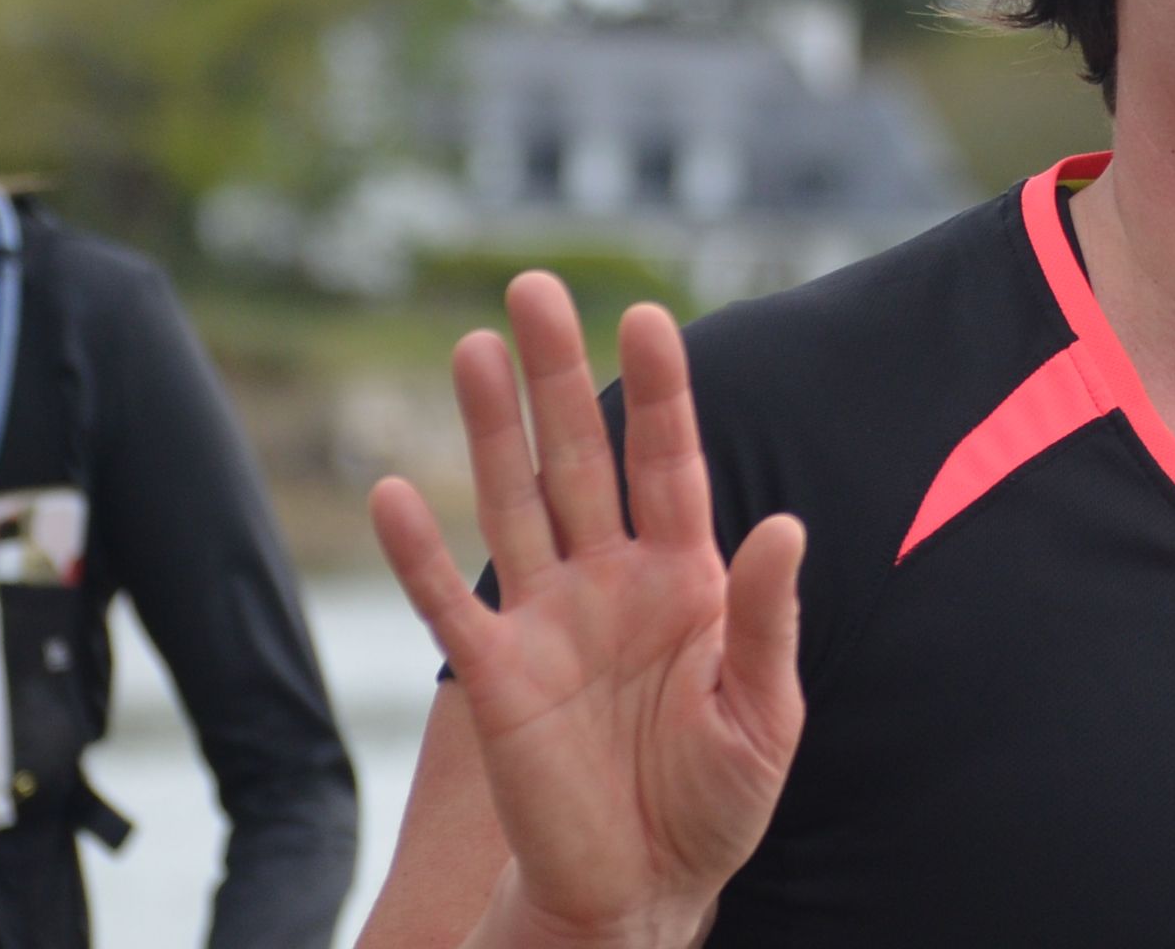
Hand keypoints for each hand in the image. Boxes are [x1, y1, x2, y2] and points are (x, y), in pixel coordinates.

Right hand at [371, 276, 805, 948]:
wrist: (647, 890)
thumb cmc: (715, 801)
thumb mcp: (765, 717)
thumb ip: (767, 622)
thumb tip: (783, 524)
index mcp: (686, 577)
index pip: (671, 462)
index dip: (660, 392)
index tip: (649, 316)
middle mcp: (611, 579)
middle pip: (579, 456)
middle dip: (559, 374)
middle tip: (535, 287)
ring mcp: (550, 622)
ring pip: (513, 503)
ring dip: (491, 428)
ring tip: (472, 346)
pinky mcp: (499, 679)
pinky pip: (450, 607)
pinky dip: (417, 554)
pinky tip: (391, 492)